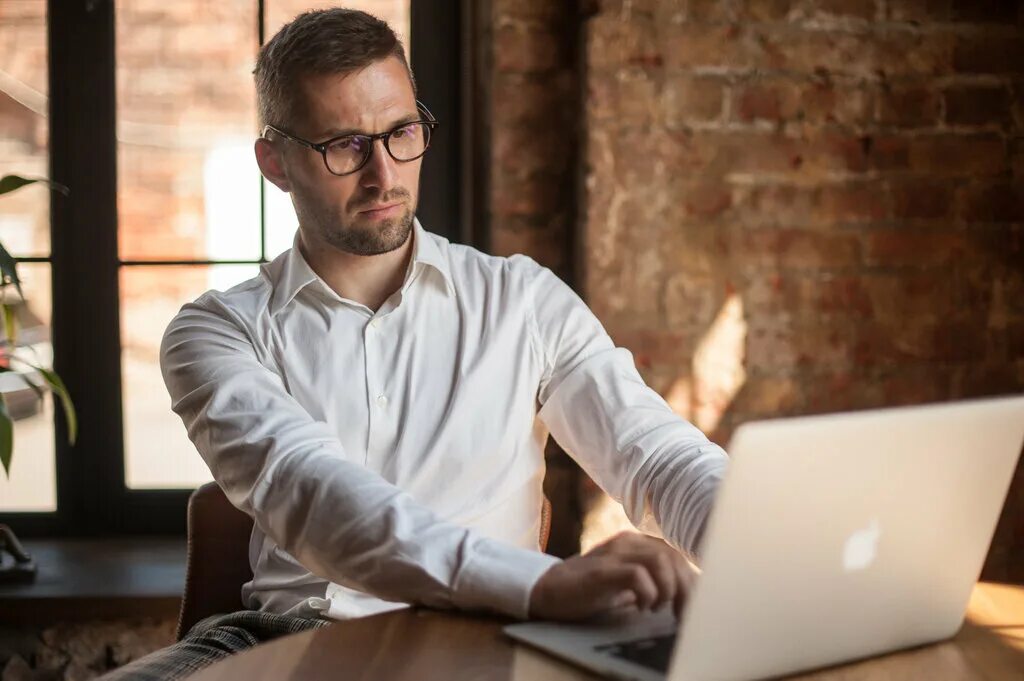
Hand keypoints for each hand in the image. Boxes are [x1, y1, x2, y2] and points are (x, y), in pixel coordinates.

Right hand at [528, 531, 696, 621]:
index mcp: (636, 544)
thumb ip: (650, 582)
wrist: (547, 590)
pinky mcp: (602, 570)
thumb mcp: (624, 584)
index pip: (675, 554)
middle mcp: (628, 542)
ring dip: (669, 588)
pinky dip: (648, 593)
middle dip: (685, 588)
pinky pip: (637, 574)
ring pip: (660, 559)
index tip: (694, 606)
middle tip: (682, 614)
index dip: (690, 580)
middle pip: (672, 555)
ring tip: (660, 608)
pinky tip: (642, 606)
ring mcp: (614, 553)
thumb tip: (685, 600)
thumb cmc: (588, 591)